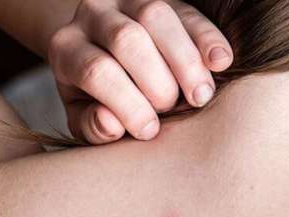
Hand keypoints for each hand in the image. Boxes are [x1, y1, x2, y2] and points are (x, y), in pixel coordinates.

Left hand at [48, 0, 232, 143]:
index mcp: (67, 48)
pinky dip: (207, 37)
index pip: (96, 70)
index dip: (126, 103)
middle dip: (156, 81)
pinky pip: (188, 12)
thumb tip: (111, 125)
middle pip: (127, 39)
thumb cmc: (95, 101)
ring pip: (157, 15)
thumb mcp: (85, 118)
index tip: (150, 131)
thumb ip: (93, 126)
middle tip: (173, 110)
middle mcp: (91, 14)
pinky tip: (222, 62)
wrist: (106, 60)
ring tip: (202, 96)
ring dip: (185, 59)